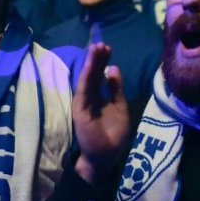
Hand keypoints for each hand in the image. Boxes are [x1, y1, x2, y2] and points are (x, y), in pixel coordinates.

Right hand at [72, 44, 130, 184]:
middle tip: (101, 43)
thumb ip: (116, 89)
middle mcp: (89, 97)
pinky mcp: (79, 110)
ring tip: (95, 48)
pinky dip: (85, 77)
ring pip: (86, 79)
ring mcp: (83, 103)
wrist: (105, 156)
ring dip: (90, 64)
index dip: (102, 62)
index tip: (107, 48)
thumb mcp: (120, 107)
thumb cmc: (113, 134)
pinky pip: (83, 90)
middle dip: (96, 59)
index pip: (99, 75)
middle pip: (92, 74)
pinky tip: (89, 66)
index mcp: (98, 96)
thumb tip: (113, 68)